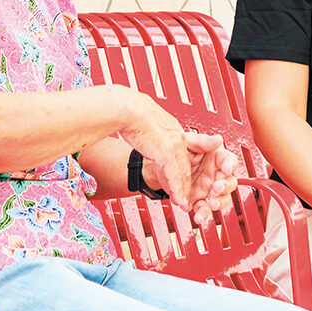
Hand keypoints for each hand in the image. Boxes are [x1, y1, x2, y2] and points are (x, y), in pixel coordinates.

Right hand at [115, 87, 191, 208]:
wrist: (127, 108)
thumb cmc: (128, 110)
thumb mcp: (144, 118)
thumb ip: (147, 128)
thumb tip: (139, 128)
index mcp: (172, 127)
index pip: (180, 152)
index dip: (179, 168)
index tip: (179, 179)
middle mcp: (177, 136)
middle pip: (184, 164)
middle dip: (185, 182)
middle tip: (184, 195)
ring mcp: (174, 145)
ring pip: (182, 172)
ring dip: (183, 190)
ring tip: (182, 202)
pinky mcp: (166, 153)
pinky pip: (175, 176)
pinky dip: (177, 190)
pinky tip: (179, 199)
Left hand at [143, 132, 238, 225]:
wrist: (158, 164)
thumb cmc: (175, 150)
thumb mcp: (187, 141)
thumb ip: (202, 141)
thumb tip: (217, 139)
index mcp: (214, 157)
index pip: (228, 160)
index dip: (230, 165)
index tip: (227, 169)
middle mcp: (214, 174)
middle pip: (229, 182)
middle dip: (225, 187)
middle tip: (217, 187)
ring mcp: (207, 189)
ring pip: (221, 199)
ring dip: (219, 203)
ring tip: (212, 203)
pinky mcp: (197, 200)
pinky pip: (204, 209)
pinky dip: (202, 214)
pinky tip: (198, 215)